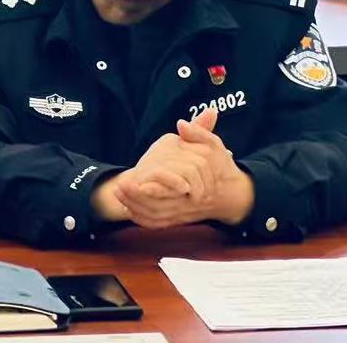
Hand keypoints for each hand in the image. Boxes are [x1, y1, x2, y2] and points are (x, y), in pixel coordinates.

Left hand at [114, 108, 253, 228]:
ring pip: (154, 216)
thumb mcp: (213, 145)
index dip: (151, 188)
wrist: (229, 194)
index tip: (131, 179)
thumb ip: (199, 132)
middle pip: (157, 207)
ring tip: (118, 193)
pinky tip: (127, 207)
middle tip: (118, 187)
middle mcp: (187, 203)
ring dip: (134, 206)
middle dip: (135, 198)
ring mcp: (181, 213)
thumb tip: (181, 123)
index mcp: (196, 185)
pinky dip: (141, 217)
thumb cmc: (220, 167)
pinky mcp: (176, 220)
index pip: (171, 190)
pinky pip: (155, 223)